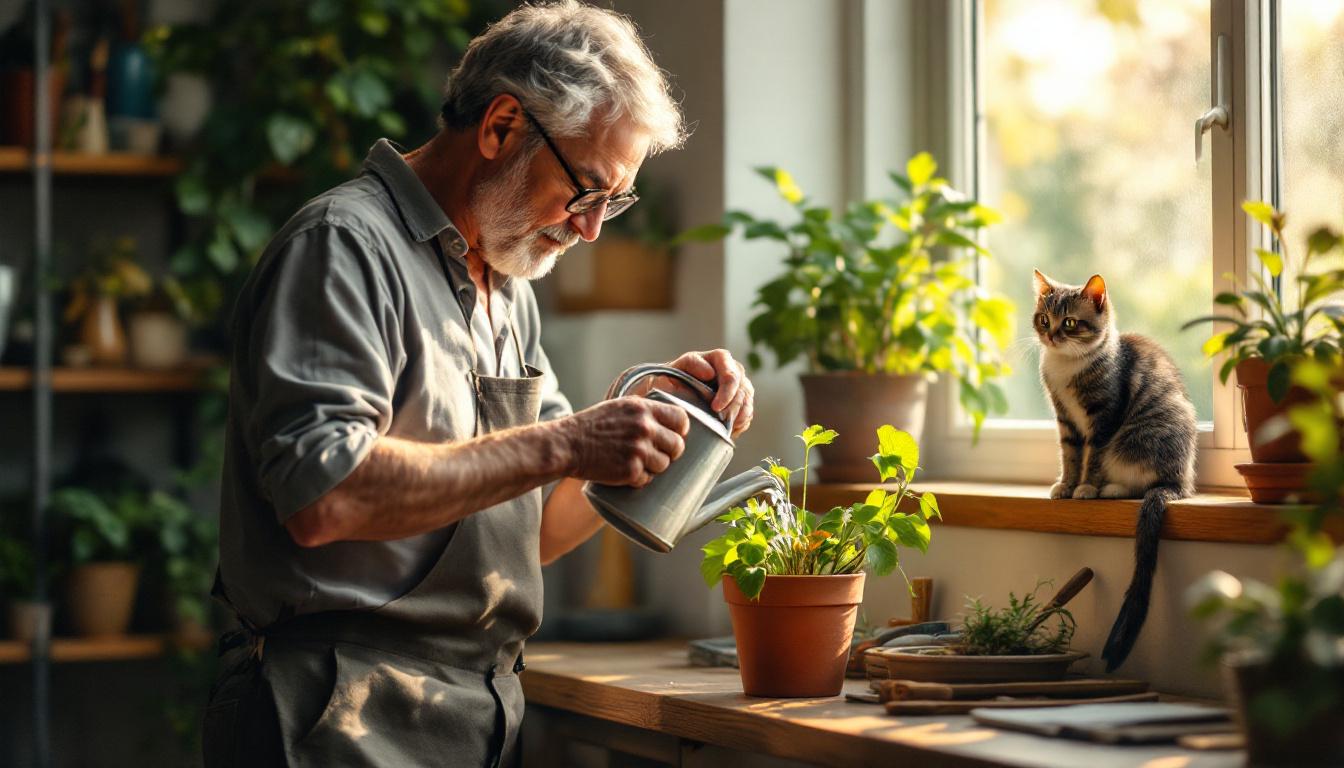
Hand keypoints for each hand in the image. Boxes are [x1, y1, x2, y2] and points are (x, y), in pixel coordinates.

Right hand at [559, 396, 689, 486]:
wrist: (567, 445)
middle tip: (657, 453)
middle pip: (677, 446)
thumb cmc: (591, 426)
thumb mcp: (619, 407)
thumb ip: (644, 412)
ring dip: (654, 467)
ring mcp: (638, 450)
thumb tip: (669, 420)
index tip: (674, 435)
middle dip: (669, 452)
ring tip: (636, 462)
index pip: (681, 419)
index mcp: (643, 408)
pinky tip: (625, 471)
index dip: (680, 430)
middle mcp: (644, 428)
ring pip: (664, 465)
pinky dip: (639, 478)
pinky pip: (648, 479)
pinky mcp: (631, 471)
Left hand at [663, 349, 754, 437]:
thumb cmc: (672, 380)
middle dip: (732, 408)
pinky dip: (739, 423)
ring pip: (747, 402)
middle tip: (719, 422)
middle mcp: (733, 369)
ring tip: (723, 427)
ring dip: (737, 417)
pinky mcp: (742, 402)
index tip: (715, 408)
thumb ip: (690, 366)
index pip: (731, 375)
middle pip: (742, 390)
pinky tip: (726, 428)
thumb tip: (710, 373)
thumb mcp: (674, 369)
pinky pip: (747, 414)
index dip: (726, 393)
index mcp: (719, 358)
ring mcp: (740, 386)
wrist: (672, 393)